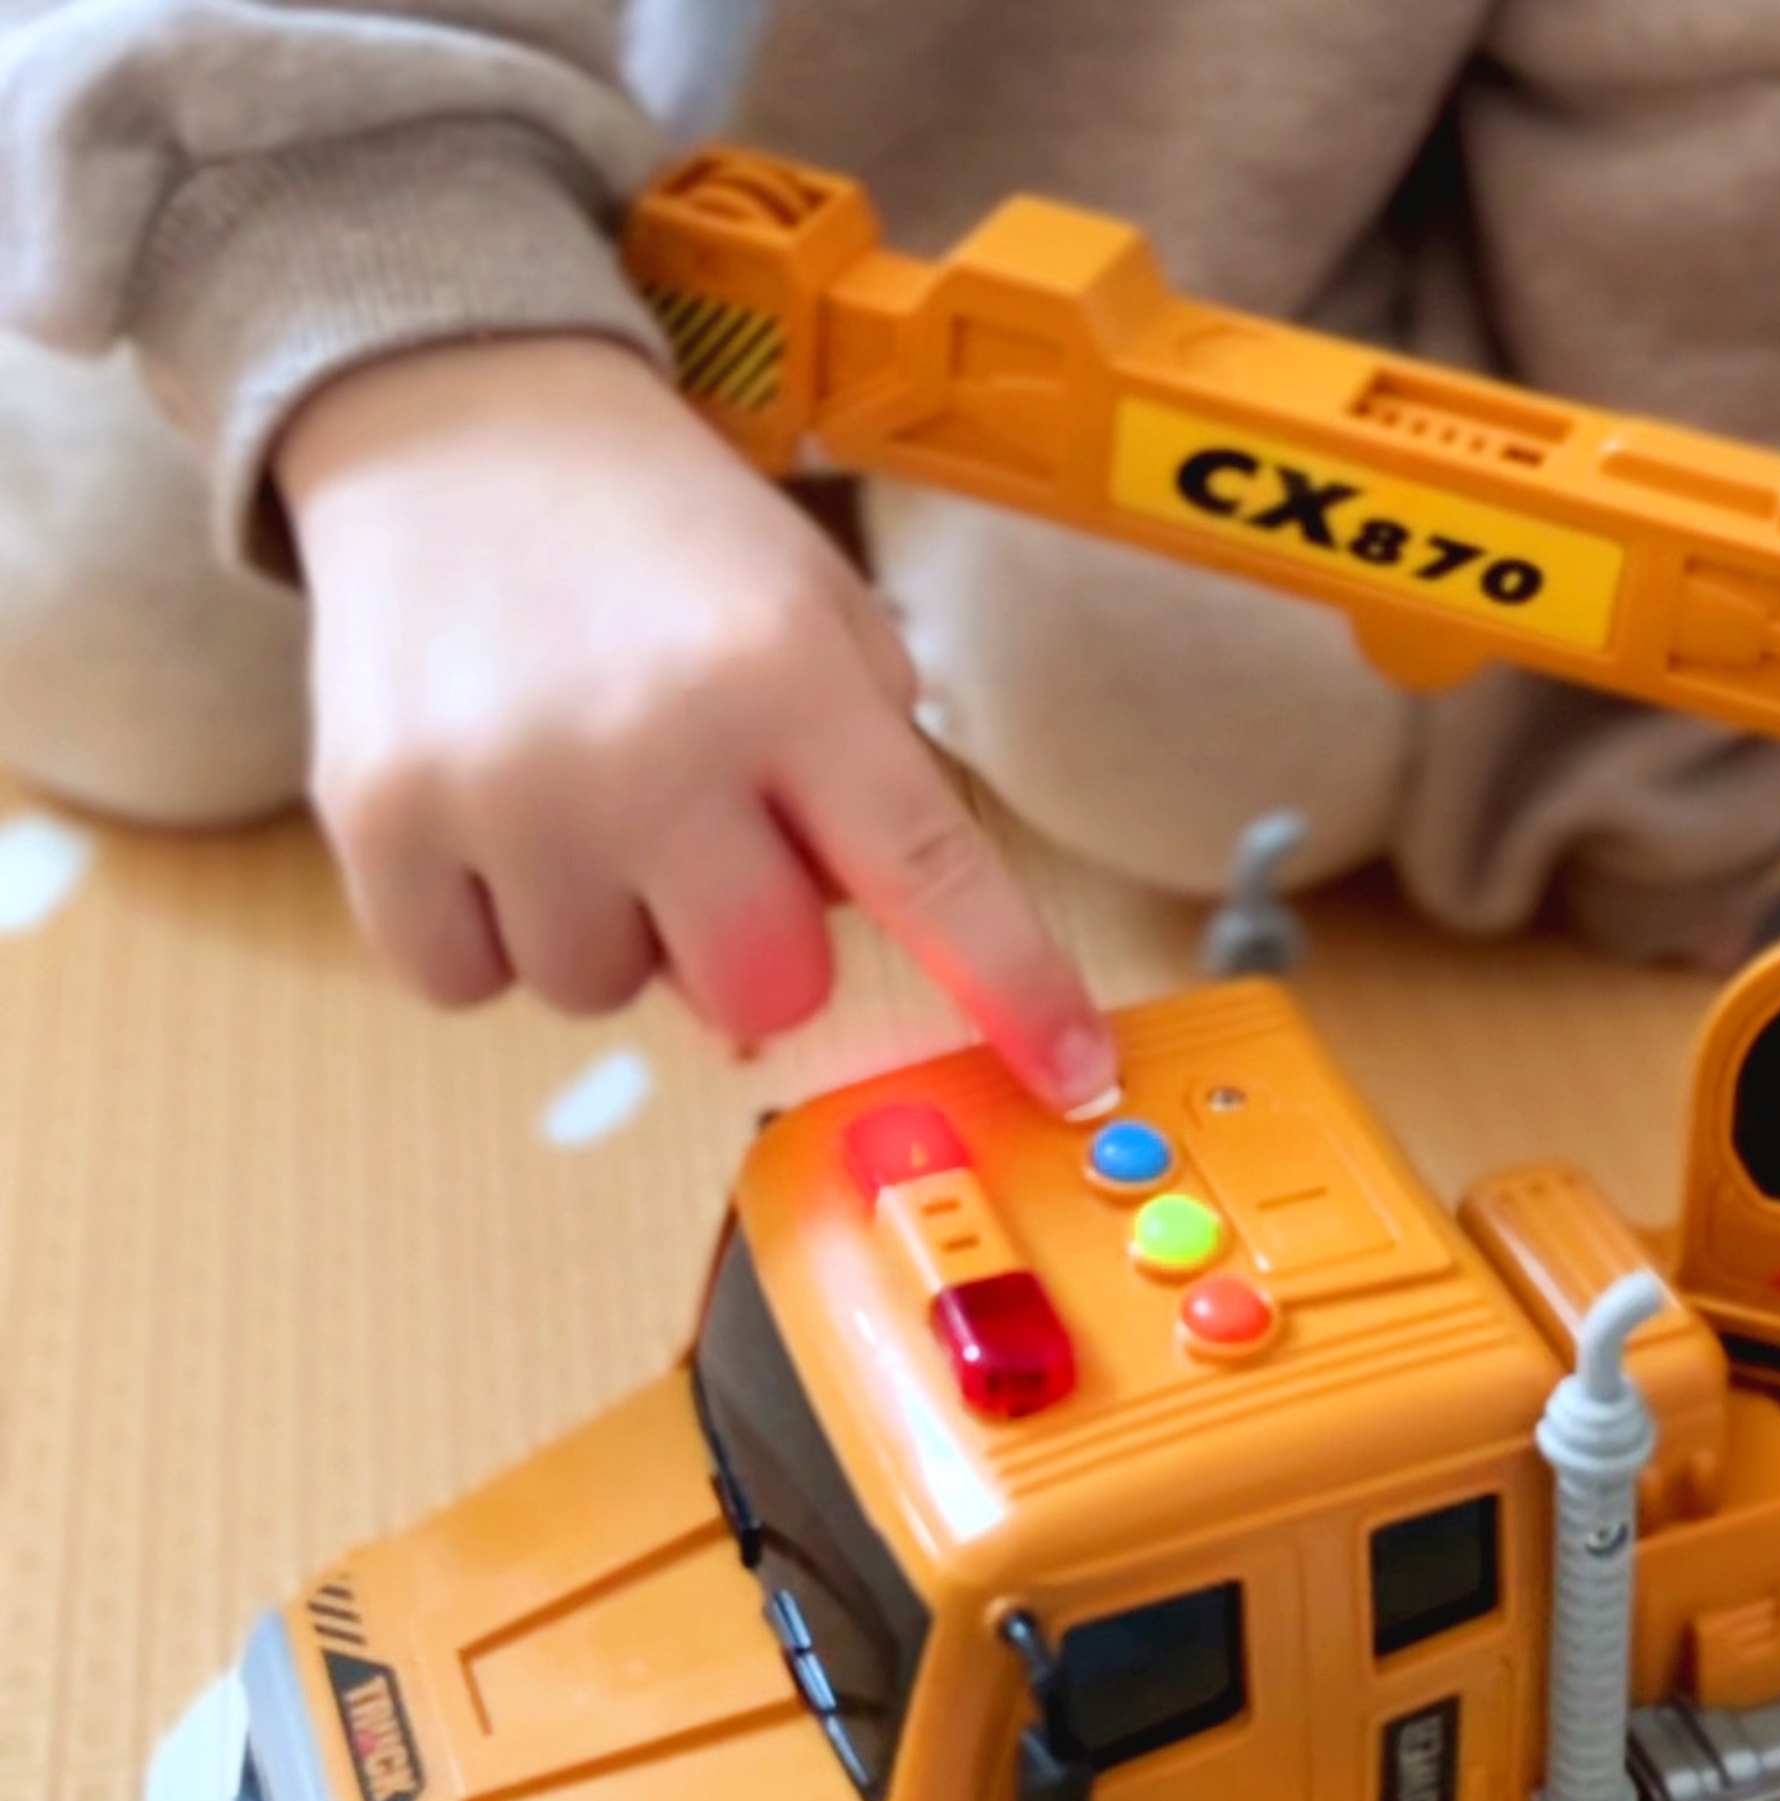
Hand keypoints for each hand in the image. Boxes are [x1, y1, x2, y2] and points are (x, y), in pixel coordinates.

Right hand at [275, 335, 1117, 1107]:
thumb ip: (861, 791)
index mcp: (788, 679)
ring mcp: (506, 790)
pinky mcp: (380, 819)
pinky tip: (493, 815)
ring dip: (612, 926)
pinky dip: (489, 930)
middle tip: (706, 839)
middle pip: (762, 992)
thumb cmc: (661, 547)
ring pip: (605, 995)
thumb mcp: (814, 618)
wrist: (450, 421)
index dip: (1014, 992)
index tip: (1073, 1074)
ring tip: (582, 794)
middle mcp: (653, 743)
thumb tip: (809, 982)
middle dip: (754, 946)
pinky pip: (469, 986)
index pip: (932, 878)